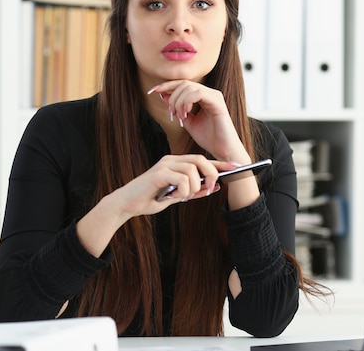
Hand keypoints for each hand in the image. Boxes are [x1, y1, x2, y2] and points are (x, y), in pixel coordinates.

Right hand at [112, 154, 237, 218]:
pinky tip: (174, 196)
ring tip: (183, 196)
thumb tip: (214, 187)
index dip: (220, 164)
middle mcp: (171, 160)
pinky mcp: (159, 173)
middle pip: (200, 160)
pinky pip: (182, 179)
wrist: (127, 204)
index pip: (202, 160)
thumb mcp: (177, 196)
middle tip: (208, 189)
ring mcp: (164, 165)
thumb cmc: (150, 199)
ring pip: (192, 170)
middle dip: (210, 174)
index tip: (236, 167)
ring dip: (193, 187)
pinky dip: (183, 190)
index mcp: (176, 163)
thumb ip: (194, 191)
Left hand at [147, 81, 249, 162]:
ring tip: (180, 116)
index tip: (153, 91)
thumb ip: (177, 109)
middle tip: (171, 114)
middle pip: (183, 83)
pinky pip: (197, 93)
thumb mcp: (188, 122)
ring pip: (189, 87)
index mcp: (203, 96)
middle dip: (172, 97)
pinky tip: (186, 113)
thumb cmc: (209, 139)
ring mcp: (214, 96)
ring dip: (178, 102)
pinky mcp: (217, 102)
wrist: (223, 151)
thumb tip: (163, 96)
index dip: (167, 86)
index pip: (182, 84)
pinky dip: (187, 102)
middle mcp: (210, 93)